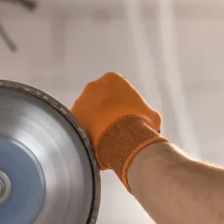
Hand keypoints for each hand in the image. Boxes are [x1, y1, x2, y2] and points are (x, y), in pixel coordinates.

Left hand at [70, 72, 166, 189]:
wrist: (120, 140)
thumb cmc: (138, 123)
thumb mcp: (151, 117)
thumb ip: (146, 113)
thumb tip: (147, 122)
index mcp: (113, 79)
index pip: (118, 88)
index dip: (124, 104)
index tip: (128, 117)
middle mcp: (93, 86)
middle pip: (101, 99)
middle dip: (107, 112)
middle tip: (116, 128)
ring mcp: (80, 102)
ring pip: (89, 112)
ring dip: (96, 122)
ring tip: (107, 139)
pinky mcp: (72, 119)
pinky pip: (81, 125)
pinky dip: (87, 133)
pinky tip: (97, 144)